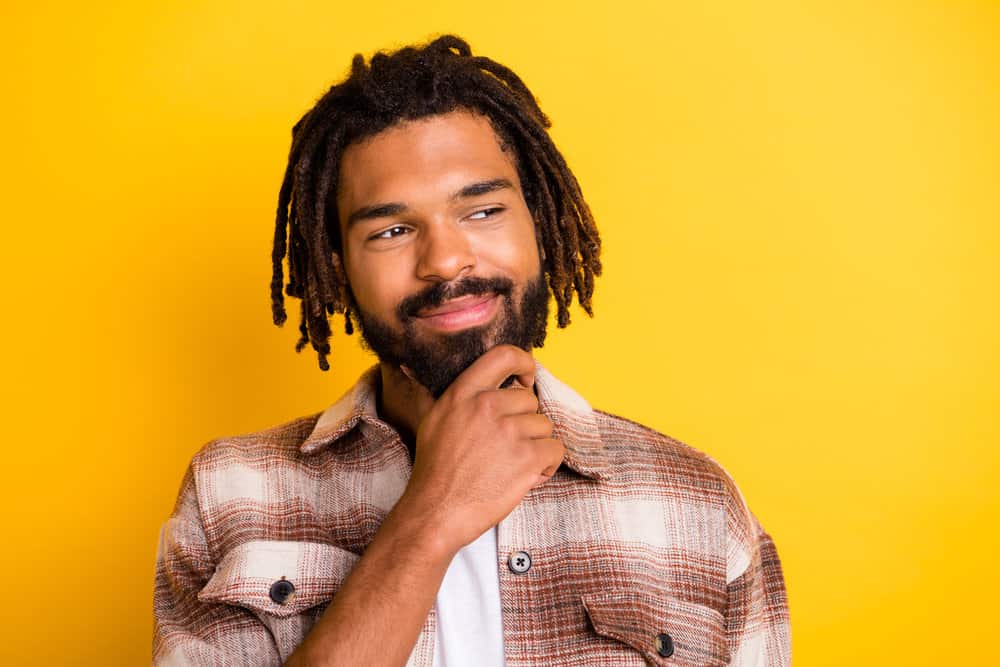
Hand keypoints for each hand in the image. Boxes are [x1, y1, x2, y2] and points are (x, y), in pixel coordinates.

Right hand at [396, 345, 564, 552]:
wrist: (435, 513)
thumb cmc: (433, 471)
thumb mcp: (428, 421)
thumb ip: (430, 393)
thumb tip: (407, 366)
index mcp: (463, 394)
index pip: (504, 356)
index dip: (523, 363)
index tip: (526, 379)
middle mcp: (486, 406)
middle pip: (529, 399)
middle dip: (525, 423)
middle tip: (505, 447)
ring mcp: (509, 431)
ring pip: (544, 426)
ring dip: (536, 447)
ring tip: (511, 465)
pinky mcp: (526, 457)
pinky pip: (554, 449)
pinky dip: (546, 466)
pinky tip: (526, 477)